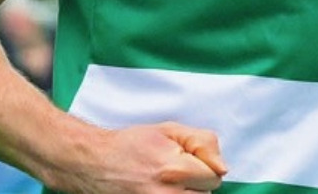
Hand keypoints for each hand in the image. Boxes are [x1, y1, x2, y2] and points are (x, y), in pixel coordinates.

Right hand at [47, 121, 226, 193]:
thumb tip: (222, 167)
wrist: (95, 163)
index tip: (189, 160)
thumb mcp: (169, 130)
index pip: (214, 177)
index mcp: (174, 169)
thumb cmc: (131, 144)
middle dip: (197, 182)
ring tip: (168, 181)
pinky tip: (162, 189)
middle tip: (175, 170)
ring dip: (187, 192)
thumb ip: (202, 143)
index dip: (205, 165)